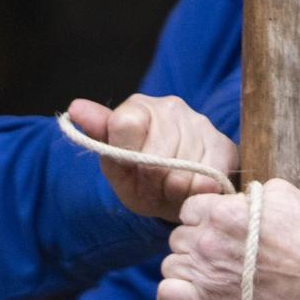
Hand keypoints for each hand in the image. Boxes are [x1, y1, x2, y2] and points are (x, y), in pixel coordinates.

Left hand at [67, 95, 235, 221]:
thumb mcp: (116, 165)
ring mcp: (200, 124)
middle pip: (154, 156)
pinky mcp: (224, 146)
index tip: (134, 168)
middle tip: (155, 185)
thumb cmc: (143, 178)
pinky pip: (206, 177)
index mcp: (138, 108)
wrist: (182, 193)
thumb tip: (75, 108)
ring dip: (174, 189)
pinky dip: (196, 192)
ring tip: (174, 187)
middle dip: (152, 181)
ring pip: (181, 169)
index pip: (125, 125)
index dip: (129, 157)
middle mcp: (171, 107)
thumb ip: (98, 137)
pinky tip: (193, 187)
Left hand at [158, 179, 299, 299]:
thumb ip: (247, 193)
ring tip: (211, 274)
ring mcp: (205, 273)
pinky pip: (166, 296)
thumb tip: (232, 198)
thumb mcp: (282, 194)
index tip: (217, 228)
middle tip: (220, 253)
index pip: (188, 208)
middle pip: (177, 237)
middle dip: (195, 243)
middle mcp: (208, 241)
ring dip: (186, 268)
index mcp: (222, 211)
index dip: (201, 217)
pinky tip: (192, 294)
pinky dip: (173, 295)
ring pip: (169, 265)